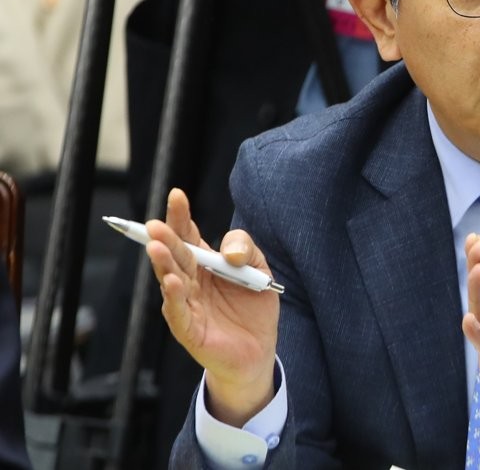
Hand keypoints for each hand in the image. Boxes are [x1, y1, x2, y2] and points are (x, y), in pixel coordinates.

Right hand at [145, 188, 278, 425]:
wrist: (259, 350)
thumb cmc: (253, 305)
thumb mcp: (259, 268)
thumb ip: (245, 249)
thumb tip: (229, 250)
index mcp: (204, 262)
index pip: (188, 234)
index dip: (181, 216)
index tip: (176, 195)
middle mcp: (190, 281)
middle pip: (176, 255)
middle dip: (165, 238)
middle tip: (155, 224)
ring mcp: (187, 304)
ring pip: (170, 280)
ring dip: (163, 263)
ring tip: (156, 246)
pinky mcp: (189, 329)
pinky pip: (178, 311)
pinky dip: (173, 297)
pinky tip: (171, 282)